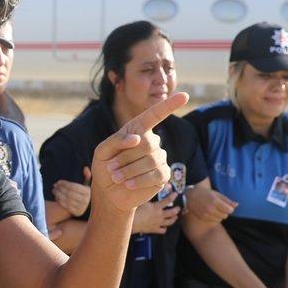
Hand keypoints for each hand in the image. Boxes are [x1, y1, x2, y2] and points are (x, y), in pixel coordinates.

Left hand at [53, 168, 91, 216]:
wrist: (88, 206)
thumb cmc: (85, 192)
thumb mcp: (88, 184)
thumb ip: (87, 176)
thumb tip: (85, 168)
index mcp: (88, 191)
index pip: (73, 186)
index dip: (64, 183)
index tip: (58, 181)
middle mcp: (86, 200)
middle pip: (69, 193)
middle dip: (60, 189)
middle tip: (54, 186)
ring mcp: (81, 207)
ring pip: (66, 200)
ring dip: (58, 194)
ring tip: (54, 190)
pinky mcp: (77, 213)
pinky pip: (66, 206)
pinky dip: (60, 201)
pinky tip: (57, 197)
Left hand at [91, 92, 188, 212]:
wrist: (108, 192)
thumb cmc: (105, 168)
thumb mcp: (102, 152)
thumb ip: (116, 141)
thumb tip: (138, 138)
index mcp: (138, 131)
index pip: (155, 115)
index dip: (169, 105)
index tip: (185, 95)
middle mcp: (152, 142)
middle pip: (146, 143)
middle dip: (125, 157)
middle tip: (111, 168)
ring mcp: (160, 158)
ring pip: (150, 160)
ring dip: (129, 170)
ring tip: (116, 177)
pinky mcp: (163, 175)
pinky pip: (156, 174)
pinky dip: (140, 180)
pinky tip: (129, 184)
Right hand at [130, 190, 180, 234]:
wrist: (131, 223)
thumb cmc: (134, 211)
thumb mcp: (141, 200)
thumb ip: (147, 196)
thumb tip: (151, 189)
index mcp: (156, 207)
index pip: (168, 200)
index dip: (172, 196)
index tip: (175, 194)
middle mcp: (159, 215)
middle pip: (172, 213)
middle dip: (176, 210)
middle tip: (178, 208)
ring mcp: (158, 223)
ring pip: (169, 222)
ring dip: (173, 219)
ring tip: (175, 217)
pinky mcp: (154, 229)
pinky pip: (162, 230)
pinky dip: (164, 228)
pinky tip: (164, 227)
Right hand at [186, 186, 236, 222]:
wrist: (190, 196)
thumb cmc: (205, 193)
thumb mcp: (217, 194)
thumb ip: (227, 200)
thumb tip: (237, 205)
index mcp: (215, 201)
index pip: (229, 210)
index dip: (230, 208)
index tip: (226, 205)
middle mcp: (210, 208)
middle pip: (225, 215)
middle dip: (225, 212)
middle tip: (220, 207)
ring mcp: (206, 214)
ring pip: (220, 219)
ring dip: (220, 215)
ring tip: (215, 209)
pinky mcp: (203, 217)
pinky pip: (214, 220)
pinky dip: (214, 217)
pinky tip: (210, 212)